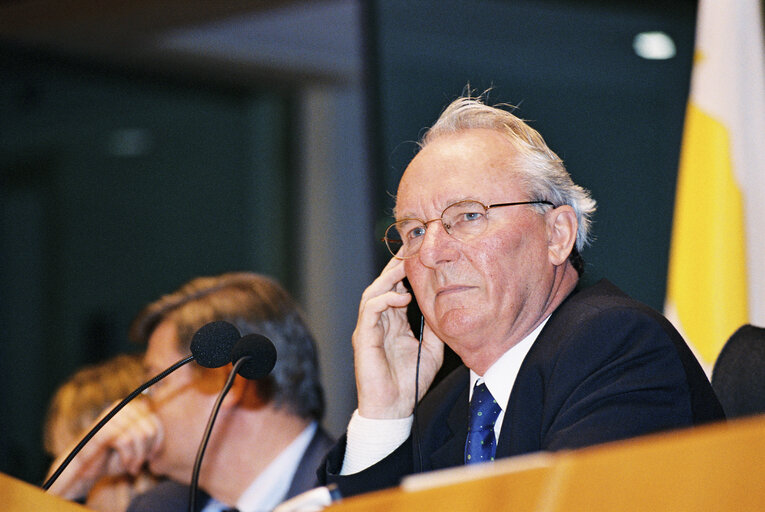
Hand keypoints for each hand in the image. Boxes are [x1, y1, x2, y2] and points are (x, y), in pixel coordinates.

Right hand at [47, 398, 162, 499]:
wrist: (83, 468)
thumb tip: (161, 431)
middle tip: (139, 464)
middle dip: (147, 451)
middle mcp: (123, 406)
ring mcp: (111, 415)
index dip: (158, 442)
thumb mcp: (137, 444)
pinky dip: (128, 457)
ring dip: (138, 457)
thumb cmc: (112, 456)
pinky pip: (125, 441)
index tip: (152, 456)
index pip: (156, 421)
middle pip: (150, 429)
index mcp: (133, 407)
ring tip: (132, 466)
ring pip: (140, 436)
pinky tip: (125, 464)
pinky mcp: (102, 428)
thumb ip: (150, 434)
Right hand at [353, 255, 443, 418]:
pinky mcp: (363, 338)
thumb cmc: (410, 383)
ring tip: (404, 269)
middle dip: (394, 268)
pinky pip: (370, 310)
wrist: (394, 409)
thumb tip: (444, 307)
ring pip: (372, 293)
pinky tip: (402, 298)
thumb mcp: (431, 350)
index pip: (395, 290)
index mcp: (392, 323)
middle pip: (382, 286)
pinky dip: (385, 300)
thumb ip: (435, 328)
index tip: (418, 257)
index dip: (404, 273)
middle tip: (409, 251)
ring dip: (388, 279)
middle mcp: (378, 323)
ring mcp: (368, 329)